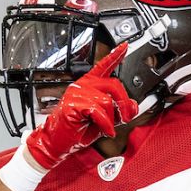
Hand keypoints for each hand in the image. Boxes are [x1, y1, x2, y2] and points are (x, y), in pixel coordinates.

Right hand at [25, 42, 137, 169]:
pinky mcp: (73, 104)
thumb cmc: (77, 131)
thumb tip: (133, 106)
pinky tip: (105, 130)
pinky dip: (106, 124)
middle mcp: (83, 86)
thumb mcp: (104, 120)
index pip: (104, 66)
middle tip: (125, 118)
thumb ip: (118, 111)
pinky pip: (98, 111)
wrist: (58, 143)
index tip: (124, 47)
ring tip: (107, 127)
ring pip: (107, 101)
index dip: (115, 55)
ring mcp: (77, 94)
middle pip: (114, 85)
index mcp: (89, 85)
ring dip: (112, 118)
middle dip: (124, 103)